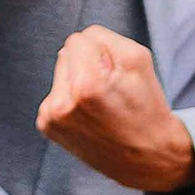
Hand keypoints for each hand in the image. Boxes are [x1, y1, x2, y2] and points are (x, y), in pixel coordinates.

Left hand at [36, 28, 194, 194]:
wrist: (147, 156)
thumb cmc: (146, 108)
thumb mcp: (138, 59)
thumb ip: (103, 38)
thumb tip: (75, 43)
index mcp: (86, 85)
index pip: (78, 38)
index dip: (100, 50)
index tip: (114, 71)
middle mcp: (63, 103)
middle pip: (65, 54)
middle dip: (87, 65)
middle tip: (109, 89)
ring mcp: (52, 118)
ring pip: (60, 73)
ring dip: (77, 81)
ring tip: (100, 104)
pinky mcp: (48, 127)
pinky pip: (55, 93)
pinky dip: (71, 99)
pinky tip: (89, 115)